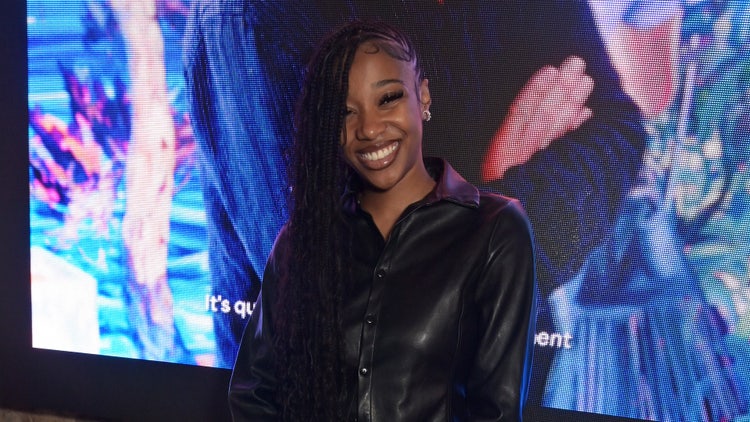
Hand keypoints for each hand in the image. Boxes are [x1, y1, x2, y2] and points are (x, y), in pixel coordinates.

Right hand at [482, 56, 593, 181]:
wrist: (499, 225)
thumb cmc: (501, 192)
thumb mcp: (500, 166)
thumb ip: (525, 138)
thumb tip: (572, 113)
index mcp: (502, 150)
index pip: (520, 112)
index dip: (536, 90)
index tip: (551, 70)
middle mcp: (516, 155)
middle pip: (540, 116)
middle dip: (559, 89)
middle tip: (576, 63)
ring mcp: (528, 165)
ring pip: (549, 128)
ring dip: (569, 103)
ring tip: (585, 80)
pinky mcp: (539, 174)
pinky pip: (558, 148)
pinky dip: (572, 130)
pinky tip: (586, 115)